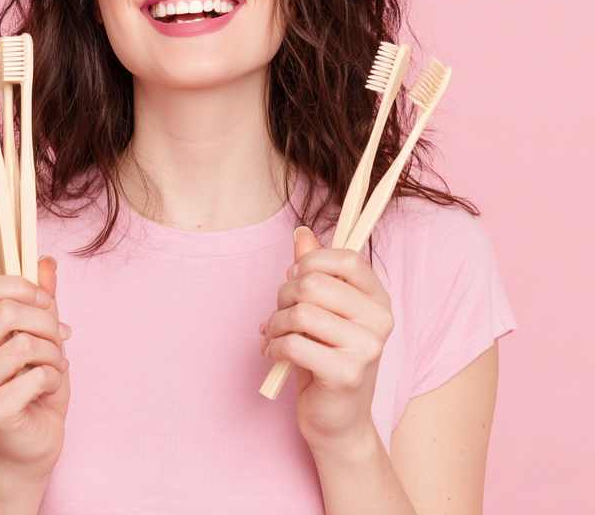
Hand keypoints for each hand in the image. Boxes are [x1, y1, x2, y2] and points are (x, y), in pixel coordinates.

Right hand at [0, 256, 71, 476]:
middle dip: (46, 321)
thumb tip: (47, 261)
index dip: (20, 286)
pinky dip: (54, 378)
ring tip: (54, 364)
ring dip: (53, 352)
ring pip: (24, 343)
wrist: (34, 439)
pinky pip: (37, 375)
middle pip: (6, 311)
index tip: (44, 301)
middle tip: (58, 338)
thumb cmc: (34, 380)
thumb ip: (41, 295)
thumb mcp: (41, 331)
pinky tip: (47, 388)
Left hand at [260, 227, 393, 450]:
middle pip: (315, 283)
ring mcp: (367, 348)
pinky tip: (275, 354)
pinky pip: (295, 344)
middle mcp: (380, 320)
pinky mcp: (347, 374)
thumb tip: (301, 233)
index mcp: (378, 299)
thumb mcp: (321, 310)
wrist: (338, 421)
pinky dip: (275, 346)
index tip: (295, 278)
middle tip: (279, 313)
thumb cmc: (326, 358)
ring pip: (301, 312)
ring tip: (273, 335)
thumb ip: (315, 270)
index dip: (311, 262)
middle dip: (284, 295)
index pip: (346, 258)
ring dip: (276, 323)